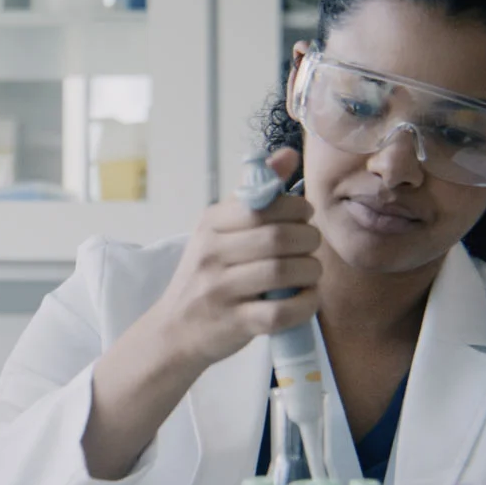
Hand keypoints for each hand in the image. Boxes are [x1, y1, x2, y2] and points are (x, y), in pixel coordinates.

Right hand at [152, 148, 321, 366]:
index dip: (298, 210)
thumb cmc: (206, 276)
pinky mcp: (234, 324)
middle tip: (310, 247)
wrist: (174, 331)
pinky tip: (306, 298)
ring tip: (310, 272)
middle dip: (309, 240)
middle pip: (279, 237)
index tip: (303, 220)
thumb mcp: (220, 230)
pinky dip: (306, 304)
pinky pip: (282, 312)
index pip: (266, 205)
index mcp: (210, 224)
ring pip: (284, 271)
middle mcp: (211, 254)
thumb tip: (289, 153)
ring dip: (311, 271)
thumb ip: (256, 193)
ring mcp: (220, 291)